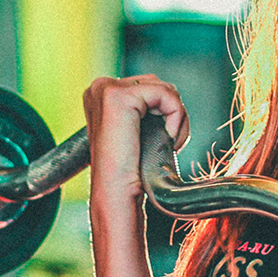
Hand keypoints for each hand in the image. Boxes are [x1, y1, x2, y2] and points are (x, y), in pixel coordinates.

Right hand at [82, 75, 190, 202]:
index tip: (162, 138)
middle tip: (169, 141)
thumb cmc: (130, 168)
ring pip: (164, 88)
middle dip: (173, 112)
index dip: (165, 110)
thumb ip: (145, 108)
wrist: (117, 192)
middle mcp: (100, 87)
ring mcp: (106, 90)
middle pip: (158, 84)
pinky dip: (176, 115)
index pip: (149, 86)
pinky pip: (166, 93)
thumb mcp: (136, 129)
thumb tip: (170, 95)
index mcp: (102, 94)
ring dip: (177, 116)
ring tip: (168, 141)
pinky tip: (168, 137)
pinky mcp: (118, 97)